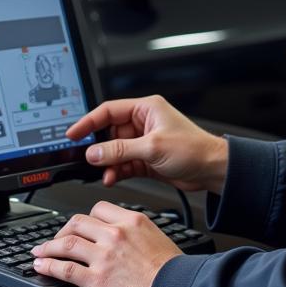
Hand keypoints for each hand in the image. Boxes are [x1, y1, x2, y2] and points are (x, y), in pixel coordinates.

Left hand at [31, 201, 180, 286]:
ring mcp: (103, 257)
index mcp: (131, 221)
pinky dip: (48, 266)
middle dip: (63, 230)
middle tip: (57, 238)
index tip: (79, 225)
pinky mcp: (96, 281)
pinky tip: (41, 266)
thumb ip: (137, 233)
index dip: (85, 217)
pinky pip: (64, 269)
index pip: (98, 208)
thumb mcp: (157, 239)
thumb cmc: (173, 274)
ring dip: (48, 247)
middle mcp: (115, 235)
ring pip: (66, 243)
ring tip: (40, 251)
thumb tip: (126, 237)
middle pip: (78, 222)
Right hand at [66, 95, 228, 193]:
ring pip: (115, 151)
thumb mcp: (152, 147)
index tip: (73, 132)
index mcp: (146, 109)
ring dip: (108, 162)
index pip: (109, 111)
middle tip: (89, 158)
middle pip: (110, 133)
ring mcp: (144, 142)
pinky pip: (123, 163)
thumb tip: (95, 152)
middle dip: (99, 148)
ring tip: (104, 172)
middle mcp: (143, 123)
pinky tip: (112, 178)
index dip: (89, 121)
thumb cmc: (194, 149)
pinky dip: (116, 171)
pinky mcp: (146, 159)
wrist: (212, 170)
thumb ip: (120, 150)